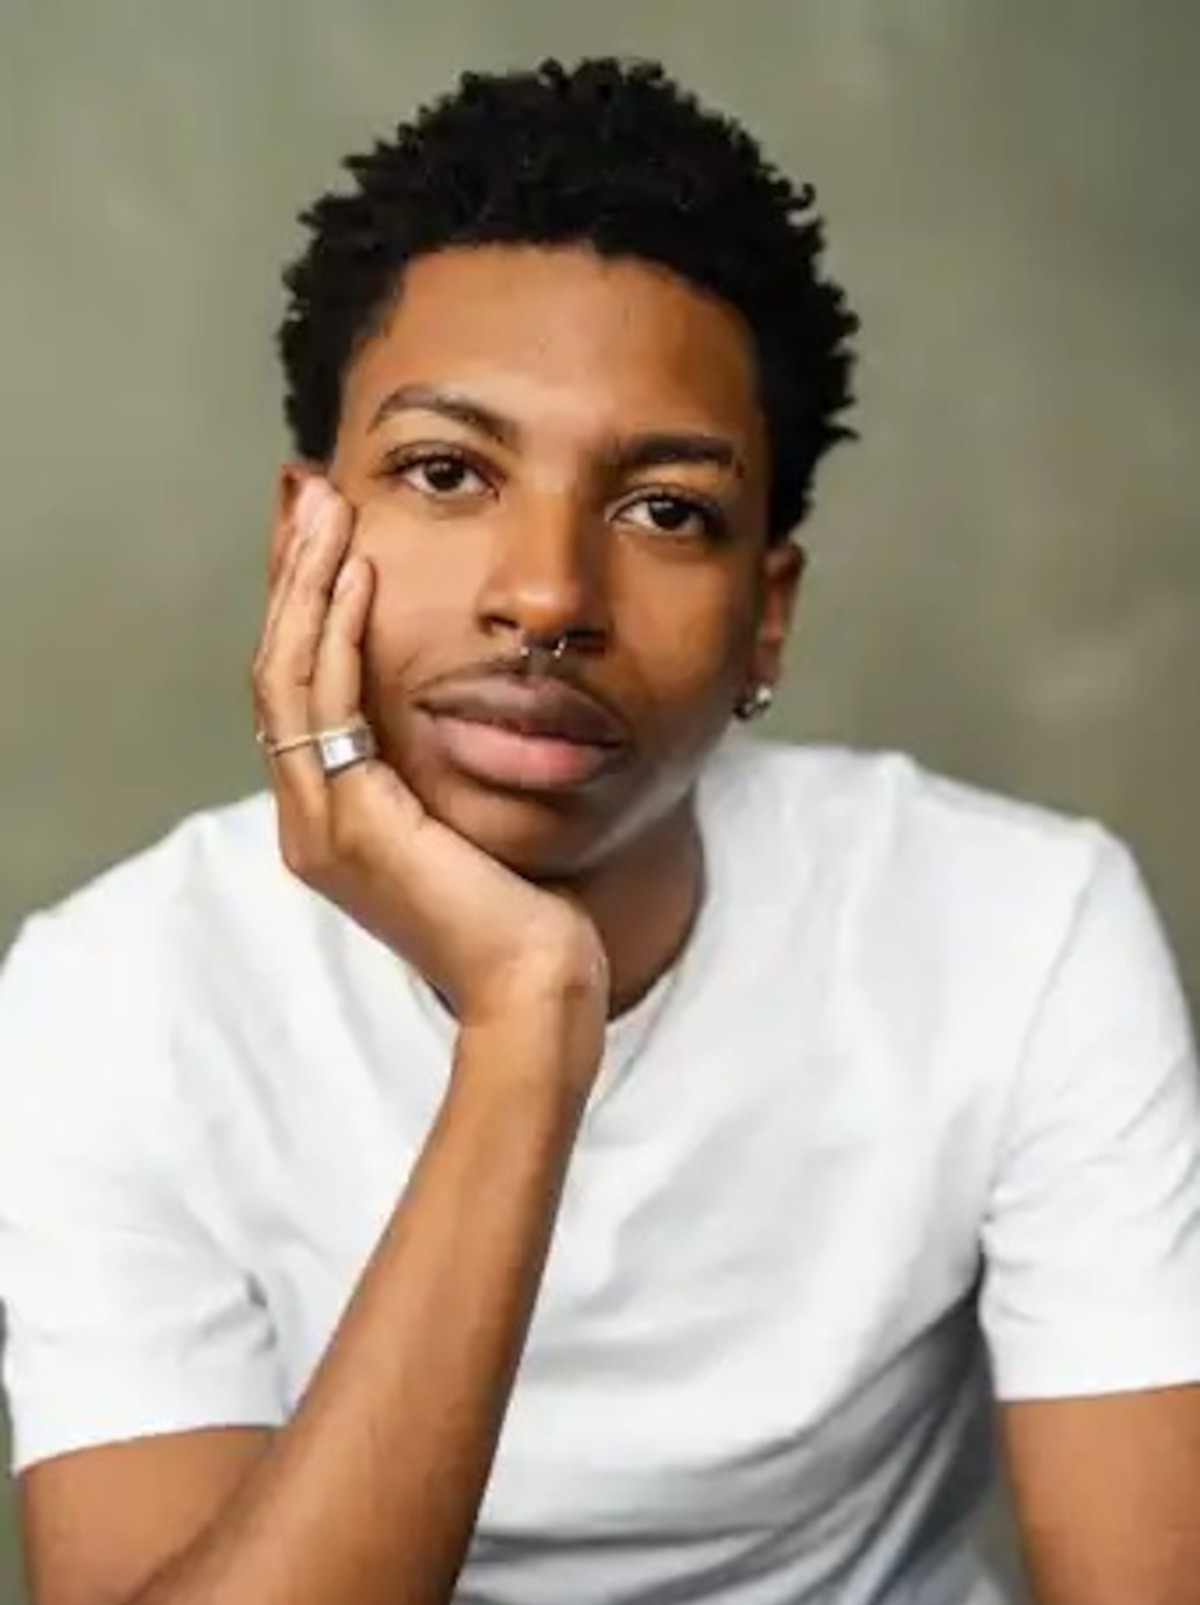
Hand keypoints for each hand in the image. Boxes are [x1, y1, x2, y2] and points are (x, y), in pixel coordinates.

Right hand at [252, 476, 610, 1051]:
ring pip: (285, 677)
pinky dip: (337, 634)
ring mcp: (320, 824)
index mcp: (336, 819)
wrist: (536, 983)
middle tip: (312, 496)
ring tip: (327, 511)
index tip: (327, 537)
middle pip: (277, 671)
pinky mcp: (349, 824)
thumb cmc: (525, 913)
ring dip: (305, 585)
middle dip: (292, 577)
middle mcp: (311, 820)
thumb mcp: (473, 821)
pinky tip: (358, 577)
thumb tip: (466, 709)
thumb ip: (445, 771)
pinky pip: (326, 705)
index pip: (302, 692)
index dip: (305, 608)